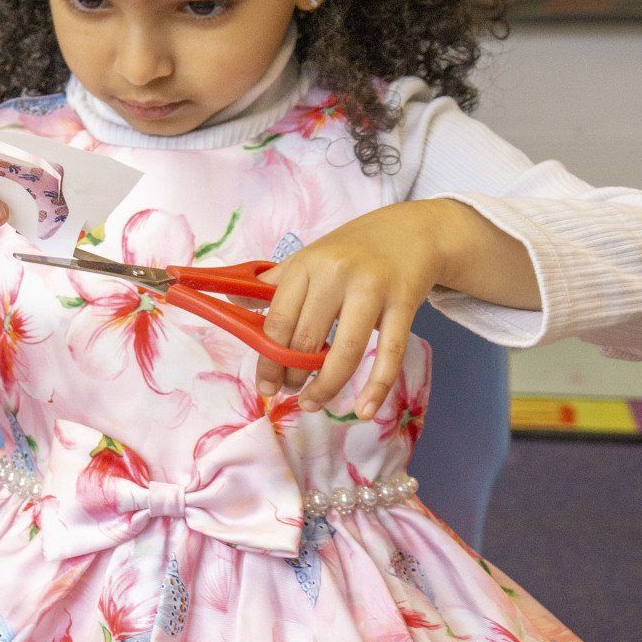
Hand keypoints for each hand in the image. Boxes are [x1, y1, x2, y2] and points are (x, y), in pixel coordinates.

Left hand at [255, 201, 470, 417]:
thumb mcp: (309, 258)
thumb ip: (273, 283)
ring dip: (325, 387)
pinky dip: (376, 388)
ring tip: (312, 402)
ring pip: (345, 352)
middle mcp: (336, 274)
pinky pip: (389, 354)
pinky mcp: (404, 303)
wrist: (413, 231)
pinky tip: (363, 410)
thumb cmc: (352, 250)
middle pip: (307, 339)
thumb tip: (229, 298)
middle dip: (292, 375)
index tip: (264, 386)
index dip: (268, 360)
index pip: (278, 321)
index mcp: (306, 264)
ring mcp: (372, 288)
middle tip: (289, 392)